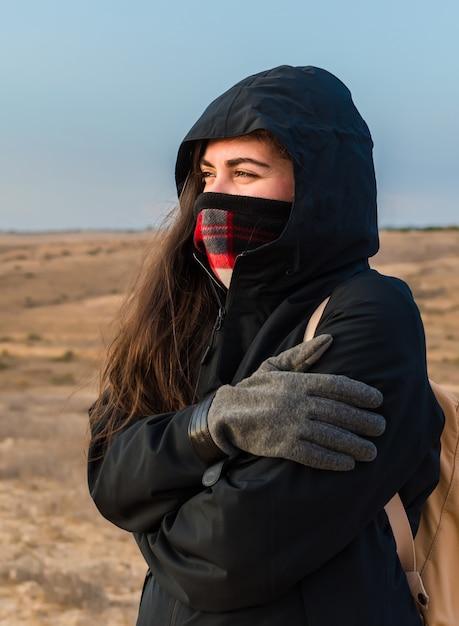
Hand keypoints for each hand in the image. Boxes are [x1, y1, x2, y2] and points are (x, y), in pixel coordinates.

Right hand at [189, 335, 384, 470]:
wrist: (226, 413)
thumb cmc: (255, 389)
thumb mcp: (276, 365)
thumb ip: (304, 354)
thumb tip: (329, 338)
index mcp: (299, 382)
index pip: (337, 385)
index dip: (360, 393)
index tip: (378, 400)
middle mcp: (298, 403)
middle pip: (339, 412)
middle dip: (364, 421)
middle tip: (381, 428)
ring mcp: (291, 425)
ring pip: (331, 435)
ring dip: (354, 445)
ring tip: (371, 452)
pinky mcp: (283, 446)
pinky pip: (313, 455)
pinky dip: (332, 460)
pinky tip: (347, 464)